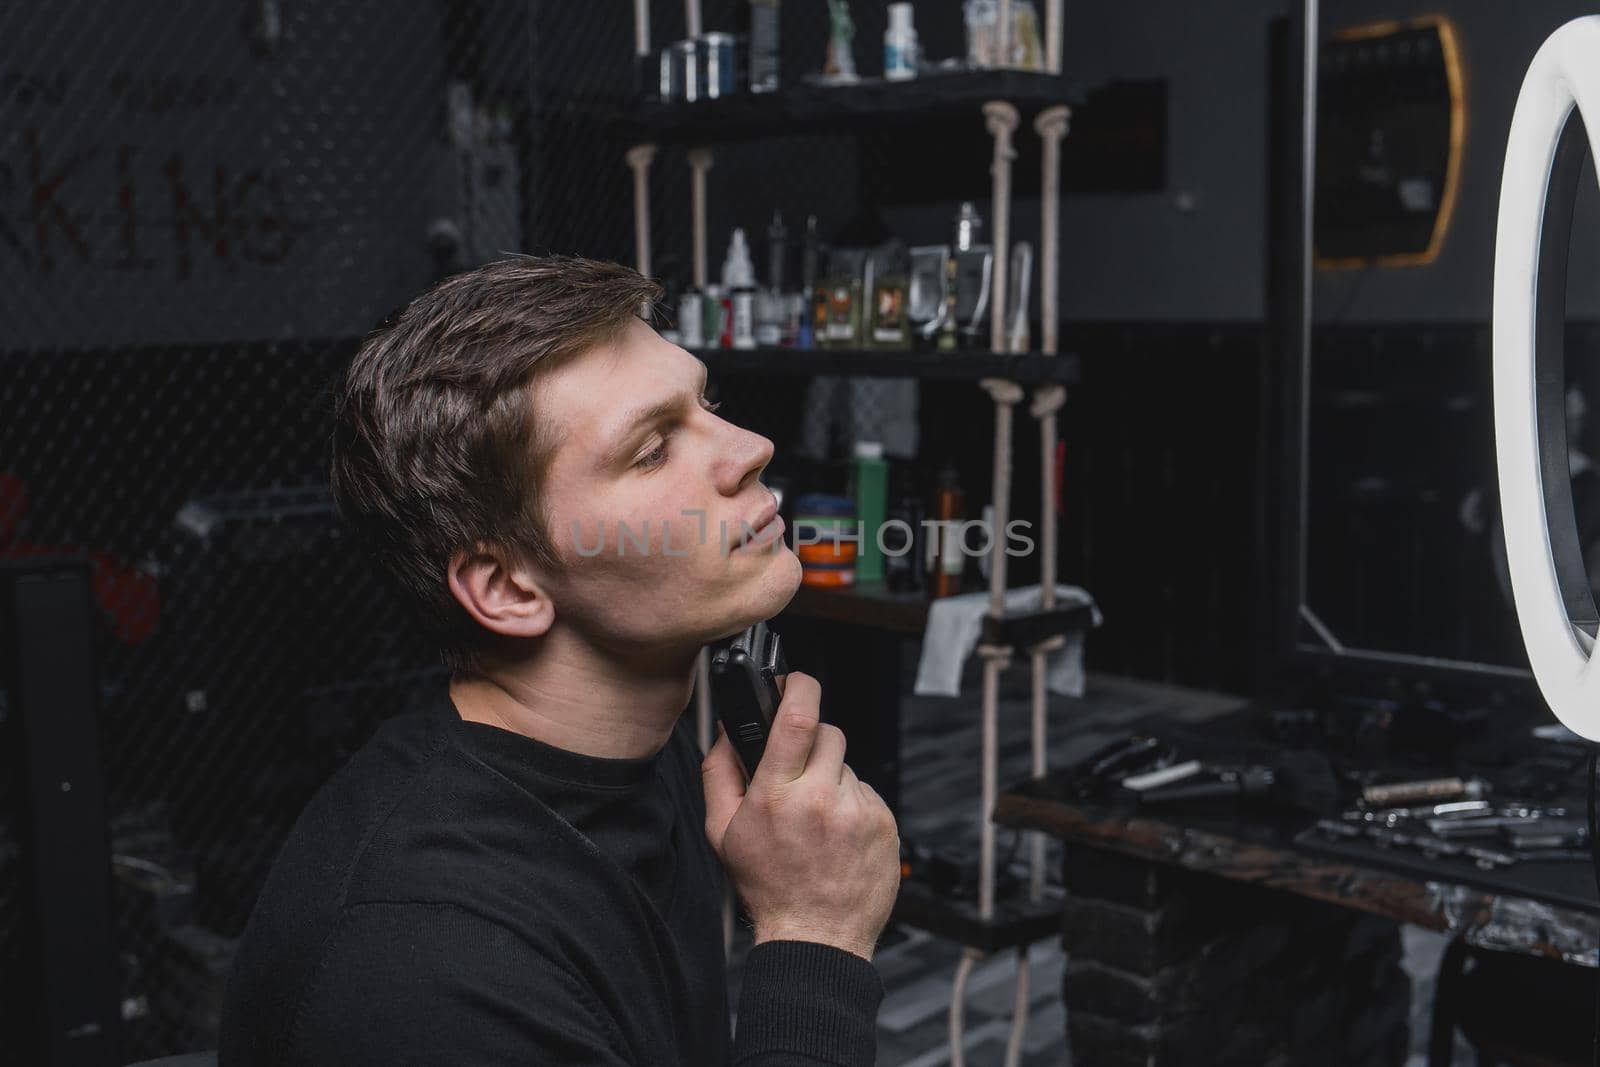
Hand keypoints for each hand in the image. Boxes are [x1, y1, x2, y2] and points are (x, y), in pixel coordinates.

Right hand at [702, 672, 900, 960]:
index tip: (794, 681)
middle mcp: (821, 799)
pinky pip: (866, 792)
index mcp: (777, 795)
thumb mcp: (722, 831)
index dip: (798, 686)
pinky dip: (852, 804)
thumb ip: (718, 772)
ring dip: (831, 779)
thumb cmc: (769, 885)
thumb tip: (726, 729)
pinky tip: (838, 834)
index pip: (796, 718)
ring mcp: (858, 811)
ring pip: (847, 765)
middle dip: (812, 742)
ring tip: (818, 819)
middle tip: (798, 775)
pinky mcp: (884, 823)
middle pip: (827, 733)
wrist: (817, 936)